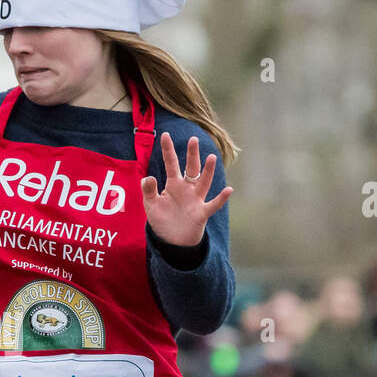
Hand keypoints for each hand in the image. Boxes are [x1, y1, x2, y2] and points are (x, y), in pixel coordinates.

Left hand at [141, 133, 232, 247]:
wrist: (172, 241)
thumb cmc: (163, 220)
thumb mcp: (151, 205)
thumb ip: (148, 191)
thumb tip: (148, 177)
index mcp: (173, 184)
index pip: (171, 163)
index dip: (168, 150)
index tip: (165, 135)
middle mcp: (187, 188)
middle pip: (191, 168)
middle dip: (192, 154)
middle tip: (193, 139)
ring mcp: (196, 200)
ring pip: (204, 182)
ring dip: (208, 171)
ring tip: (212, 157)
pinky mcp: (201, 213)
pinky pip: (213, 204)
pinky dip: (221, 198)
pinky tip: (228, 190)